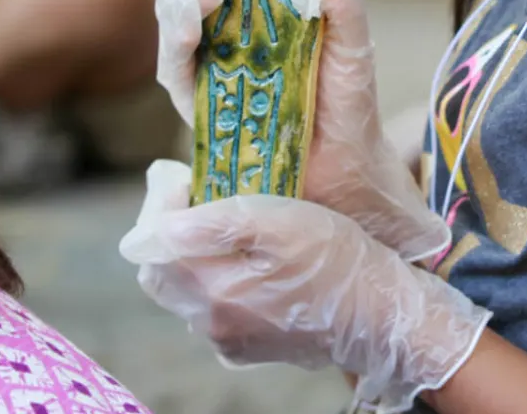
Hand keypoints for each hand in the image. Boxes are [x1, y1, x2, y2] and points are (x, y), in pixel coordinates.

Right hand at [87, 0, 451, 262]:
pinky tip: (188, 28)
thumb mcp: (355, 52)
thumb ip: (346, 11)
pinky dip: (175, 42)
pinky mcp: (198, 102)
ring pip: (173, 15)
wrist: (345, 177)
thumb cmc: (349, 107)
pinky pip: (175, 67)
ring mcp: (210, 61)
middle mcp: (230, 24)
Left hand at [120, 160, 488, 413]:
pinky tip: (243, 264)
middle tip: (194, 197)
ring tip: (222, 227)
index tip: (180, 177)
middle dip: (166, 231)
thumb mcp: (281, 220)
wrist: (378, 314)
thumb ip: (218, 221)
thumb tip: (163, 220)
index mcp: (212, 285)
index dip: (159, 203)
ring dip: (189, 257)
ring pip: (182, 292)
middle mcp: (209, 320)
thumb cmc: (335, 258)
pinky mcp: (244, 349)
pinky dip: (212, 284)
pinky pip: (209, 312)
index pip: (148, 243)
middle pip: (158, 271)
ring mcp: (226, 339)